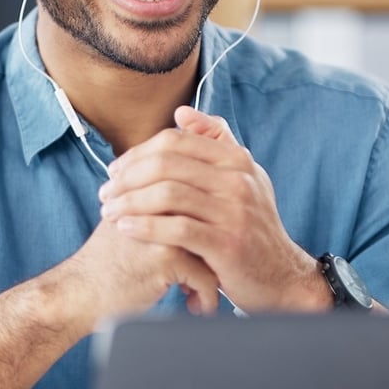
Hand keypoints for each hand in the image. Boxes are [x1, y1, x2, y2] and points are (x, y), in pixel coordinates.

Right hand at [68, 216, 220, 326]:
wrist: (79, 292)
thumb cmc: (106, 261)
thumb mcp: (128, 221)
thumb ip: (156, 209)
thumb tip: (197, 210)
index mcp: (152, 190)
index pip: (201, 201)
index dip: (211, 228)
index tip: (210, 251)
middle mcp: (161, 203)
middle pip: (211, 222)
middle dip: (216, 249)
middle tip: (216, 269)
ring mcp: (165, 228)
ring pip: (214, 248)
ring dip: (215, 274)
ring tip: (204, 291)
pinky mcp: (167, 257)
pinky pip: (206, 277)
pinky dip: (207, 297)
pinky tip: (196, 307)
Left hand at [99, 106, 329, 311]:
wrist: (281, 275)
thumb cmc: (251, 224)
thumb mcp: (243, 176)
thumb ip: (215, 141)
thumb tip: (181, 113)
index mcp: (236, 159)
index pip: (175, 141)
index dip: (138, 153)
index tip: (115, 170)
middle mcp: (239, 179)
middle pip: (167, 164)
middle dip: (128, 177)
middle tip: (106, 193)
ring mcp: (235, 211)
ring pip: (168, 195)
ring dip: (130, 202)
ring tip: (109, 212)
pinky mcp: (228, 244)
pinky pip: (176, 228)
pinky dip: (145, 226)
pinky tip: (125, 228)